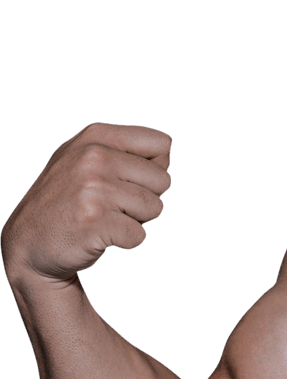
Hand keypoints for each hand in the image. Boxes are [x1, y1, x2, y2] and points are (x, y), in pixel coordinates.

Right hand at [2, 123, 171, 285]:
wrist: (28, 242)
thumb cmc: (67, 200)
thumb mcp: (83, 157)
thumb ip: (124, 149)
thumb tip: (167, 156)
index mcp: (96, 136)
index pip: (162, 145)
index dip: (154, 169)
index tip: (128, 180)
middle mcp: (94, 157)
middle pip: (163, 180)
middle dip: (145, 198)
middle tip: (112, 205)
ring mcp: (93, 189)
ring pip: (155, 208)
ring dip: (136, 220)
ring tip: (105, 218)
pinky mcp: (95, 222)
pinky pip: (139, 235)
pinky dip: (126, 241)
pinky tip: (99, 235)